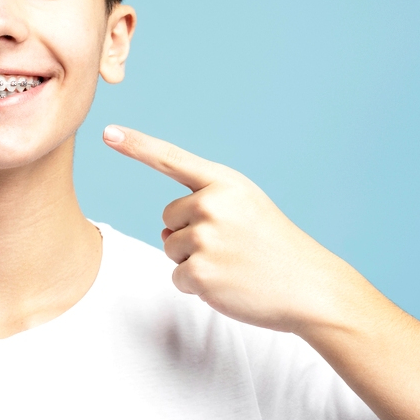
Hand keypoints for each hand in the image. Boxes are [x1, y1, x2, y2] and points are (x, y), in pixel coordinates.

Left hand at [103, 124, 360, 333]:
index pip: (171, 159)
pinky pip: (177, 276)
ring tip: (233, 264)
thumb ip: (206, 202)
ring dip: (193, 261)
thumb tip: (167, 230)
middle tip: (231, 247)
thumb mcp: (246, 205)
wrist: (311, 287)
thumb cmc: (274, 247)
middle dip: (189, 234)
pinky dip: (196, 286)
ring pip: (170, 248)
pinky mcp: (199, 272)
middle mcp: (211, 204)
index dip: (136, 145)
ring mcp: (204, 238)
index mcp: (224, 182)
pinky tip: (228, 284)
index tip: (107, 132)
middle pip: (167, 217)